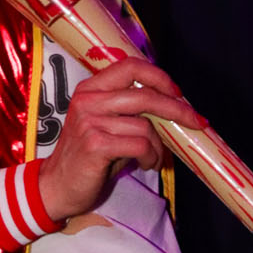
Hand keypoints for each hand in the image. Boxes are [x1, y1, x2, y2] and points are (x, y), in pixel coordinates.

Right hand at [37, 57, 201, 221]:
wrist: (57, 187)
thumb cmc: (87, 157)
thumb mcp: (105, 125)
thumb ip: (129, 110)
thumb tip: (172, 105)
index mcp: (90, 89)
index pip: (130, 66)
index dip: (159, 77)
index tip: (178, 93)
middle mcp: (88, 100)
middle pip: (144, 95)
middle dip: (177, 109)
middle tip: (196, 122)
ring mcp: (89, 122)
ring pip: (145, 126)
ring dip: (159, 146)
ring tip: (154, 158)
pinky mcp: (95, 145)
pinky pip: (140, 145)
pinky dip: (150, 157)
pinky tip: (146, 164)